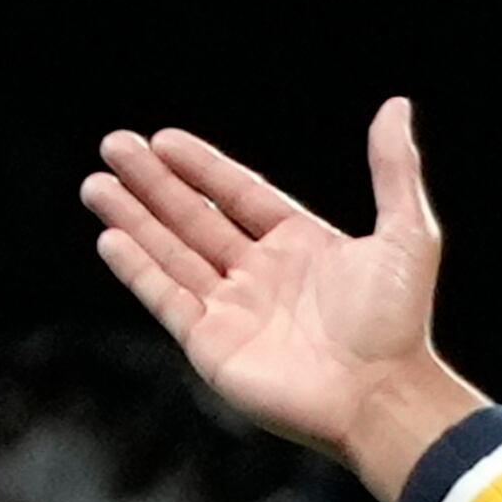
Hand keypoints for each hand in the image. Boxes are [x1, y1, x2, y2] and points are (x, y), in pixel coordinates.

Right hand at [83, 102, 483, 493]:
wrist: (382, 396)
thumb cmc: (399, 323)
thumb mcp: (406, 234)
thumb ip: (393, 170)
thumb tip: (396, 105)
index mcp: (300, 246)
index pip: (238, 195)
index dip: (201, 167)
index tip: (163, 139)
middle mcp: (260, 275)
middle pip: (194, 219)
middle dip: (152, 183)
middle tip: (113, 145)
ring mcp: (233, 310)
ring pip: (171, 253)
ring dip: (133, 219)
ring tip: (96, 186)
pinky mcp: (212, 344)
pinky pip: (167, 298)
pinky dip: (138, 269)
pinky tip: (111, 238)